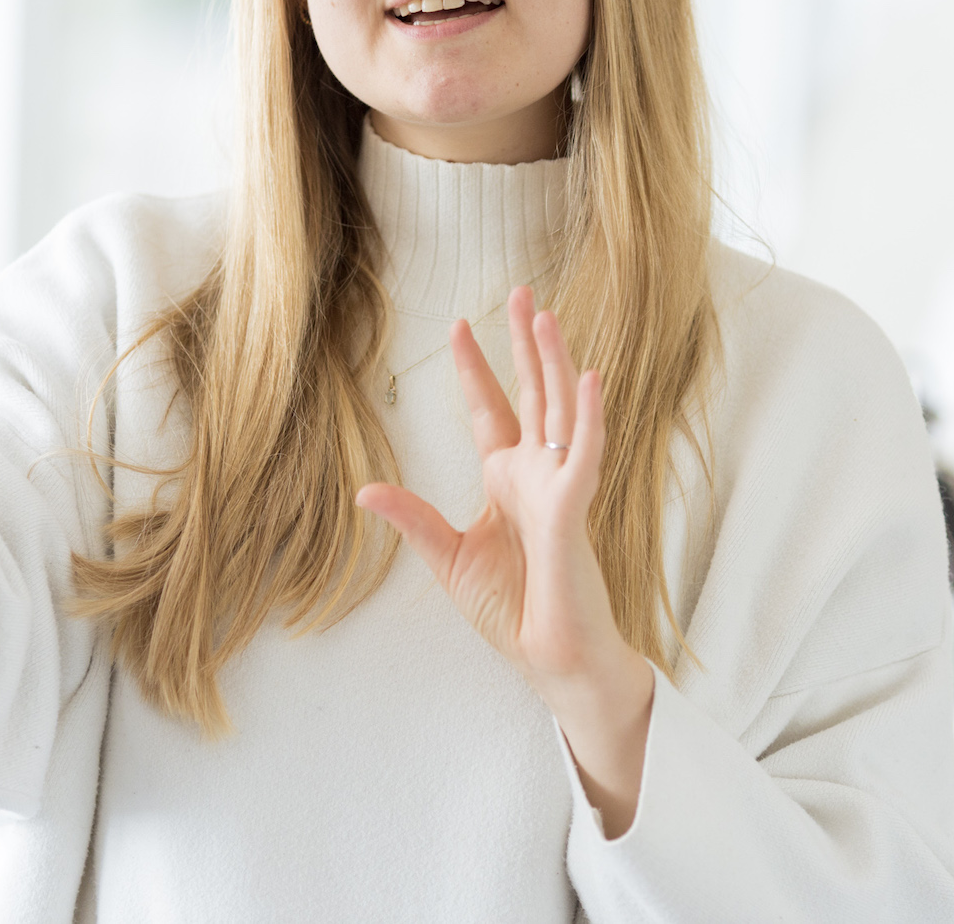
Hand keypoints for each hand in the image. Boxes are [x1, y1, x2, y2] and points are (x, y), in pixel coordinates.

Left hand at [356, 285, 654, 835]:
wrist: (553, 661)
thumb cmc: (514, 613)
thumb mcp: (450, 559)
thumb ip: (413, 520)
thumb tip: (364, 489)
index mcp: (508, 481)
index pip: (492, 411)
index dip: (477, 370)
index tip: (460, 326)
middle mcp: (538, 475)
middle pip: (533, 394)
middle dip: (527, 345)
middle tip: (524, 292)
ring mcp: (561, 488)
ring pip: (561, 410)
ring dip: (555, 362)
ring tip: (547, 315)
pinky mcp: (576, 512)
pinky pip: (586, 455)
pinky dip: (589, 417)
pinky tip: (588, 377)